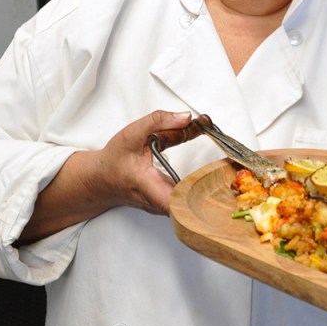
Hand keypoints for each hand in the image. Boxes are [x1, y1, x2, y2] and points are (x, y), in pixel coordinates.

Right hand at [17, 110, 201, 244]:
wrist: (102, 179)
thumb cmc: (115, 159)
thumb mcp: (132, 133)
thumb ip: (159, 121)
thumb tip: (187, 117)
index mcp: (147, 184)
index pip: (173, 202)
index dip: (194, 196)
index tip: (209, 178)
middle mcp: (157, 202)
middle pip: (190, 200)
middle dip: (209, 180)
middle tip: (223, 160)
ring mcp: (163, 208)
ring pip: (190, 200)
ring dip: (205, 180)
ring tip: (213, 165)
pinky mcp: (167, 206)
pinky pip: (187, 198)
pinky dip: (197, 183)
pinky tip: (203, 169)